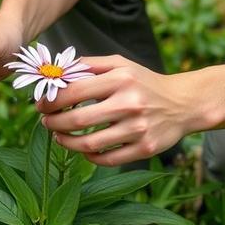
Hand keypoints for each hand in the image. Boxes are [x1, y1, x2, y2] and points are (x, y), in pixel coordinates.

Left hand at [36, 54, 199, 165]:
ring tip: (58, 136)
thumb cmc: (145, 82)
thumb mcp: (121, 64)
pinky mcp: (145, 149)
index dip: (51, 100)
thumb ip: (90, 65)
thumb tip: (57, 70)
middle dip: (53, 123)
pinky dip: (90, 156)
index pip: (74, 91)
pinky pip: (108, 159)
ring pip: (90, 144)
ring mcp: (138, 129)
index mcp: (120, 80)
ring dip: (66, 142)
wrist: (184, 104)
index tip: (40, 104)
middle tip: (45, 122)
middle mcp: (129, 104)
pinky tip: (83, 148)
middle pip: (77, 120)